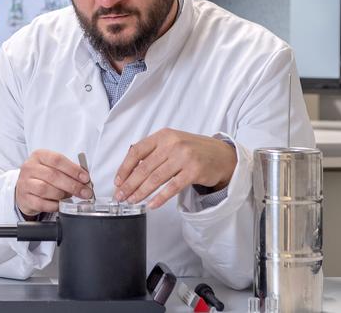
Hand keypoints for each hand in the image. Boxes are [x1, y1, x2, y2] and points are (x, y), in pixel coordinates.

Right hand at [15, 149, 92, 215]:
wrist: (24, 188)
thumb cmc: (42, 176)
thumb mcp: (53, 167)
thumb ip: (68, 171)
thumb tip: (86, 181)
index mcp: (39, 156)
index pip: (57, 160)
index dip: (73, 169)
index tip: (85, 178)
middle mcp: (30, 168)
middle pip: (53, 176)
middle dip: (73, 185)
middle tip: (85, 192)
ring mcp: (25, 183)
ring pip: (46, 189)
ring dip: (62, 194)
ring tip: (69, 196)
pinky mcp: (25, 198)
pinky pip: (42, 204)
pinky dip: (54, 205)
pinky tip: (60, 204)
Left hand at [114, 129, 236, 208]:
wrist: (222, 155)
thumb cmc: (193, 150)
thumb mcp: (171, 143)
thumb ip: (152, 152)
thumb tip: (129, 171)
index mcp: (163, 136)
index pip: (137, 151)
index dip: (124, 168)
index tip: (118, 181)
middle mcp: (172, 144)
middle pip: (144, 168)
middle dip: (129, 184)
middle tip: (121, 196)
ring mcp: (184, 157)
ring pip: (156, 179)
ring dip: (141, 192)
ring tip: (132, 201)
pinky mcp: (194, 171)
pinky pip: (172, 187)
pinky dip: (159, 198)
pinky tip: (151, 204)